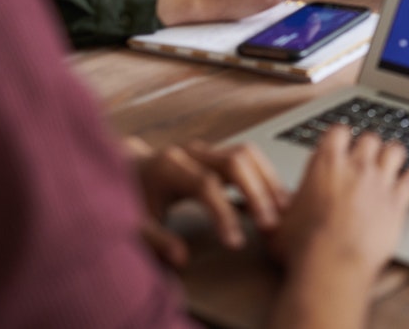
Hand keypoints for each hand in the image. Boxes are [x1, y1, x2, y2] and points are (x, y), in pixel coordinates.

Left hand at [130, 138, 288, 266]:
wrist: (126, 171)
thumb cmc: (130, 198)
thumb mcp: (134, 223)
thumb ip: (156, 240)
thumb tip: (181, 258)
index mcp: (168, 168)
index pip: (206, 185)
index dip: (224, 214)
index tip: (235, 242)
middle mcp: (191, 153)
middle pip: (235, 160)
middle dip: (257, 192)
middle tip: (270, 223)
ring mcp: (206, 150)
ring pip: (247, 154)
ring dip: (267, 181)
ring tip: (283, 210)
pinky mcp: (217, 155)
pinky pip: (248, 159)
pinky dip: (265, 177)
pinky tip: (276, 200)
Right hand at [272, 126, 408, 285]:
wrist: (331, 265)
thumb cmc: (302, 248)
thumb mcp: (279, 225)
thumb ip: (282, 211)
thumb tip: (269, 214)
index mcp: (325, 165)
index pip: (338, 132)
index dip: (340, 136)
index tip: (341, 141)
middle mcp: (355, 167)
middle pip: (370, 138)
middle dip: (369, 145)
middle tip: (367, 153)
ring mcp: (379, 182)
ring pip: (394, 151)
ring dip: (393, 153)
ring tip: (394, 156)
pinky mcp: (398, 201)